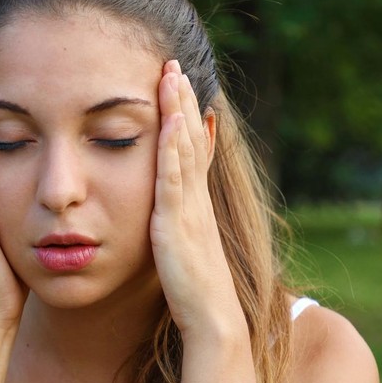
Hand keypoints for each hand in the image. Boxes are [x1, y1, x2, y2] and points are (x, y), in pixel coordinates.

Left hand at [150, 61, 244, 336]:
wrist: (212, 319)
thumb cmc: (195, 290)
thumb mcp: (184, 247)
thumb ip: (179, 223)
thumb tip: (169, 208)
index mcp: (195, 203)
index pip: (192, 149)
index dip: (186, 116)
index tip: (179, 85)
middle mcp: (196, 198)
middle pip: (190, 139)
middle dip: (181, 100)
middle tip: (173, 64)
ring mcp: (189, 208)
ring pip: (183, 149)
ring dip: (178, 110)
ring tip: (172, 75)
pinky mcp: (177, 222)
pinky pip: (175, 178)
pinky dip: (175, 147)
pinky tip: (172, 121)